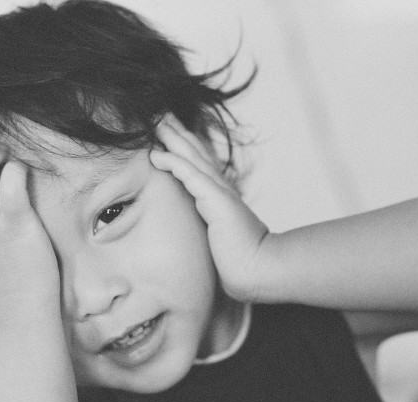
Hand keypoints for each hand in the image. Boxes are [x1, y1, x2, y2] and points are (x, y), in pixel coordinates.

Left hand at [149, 115, 269, 301]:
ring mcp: (220, 194)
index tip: (170, 132)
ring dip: (174, 139)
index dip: (186, 147)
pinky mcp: (217, 202)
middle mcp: (222, 190)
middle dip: (178, 133)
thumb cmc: (241, 263)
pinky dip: (175, 163)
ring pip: (193, 158)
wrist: (260, 271)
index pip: (201, 166)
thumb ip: (212, 233)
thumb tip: (205, 240)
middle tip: (160, 115)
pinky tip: (159, 154)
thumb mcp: (222, 241)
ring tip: (156, 122)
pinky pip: (191, 177)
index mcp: (222, 198)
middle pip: (197, 153)